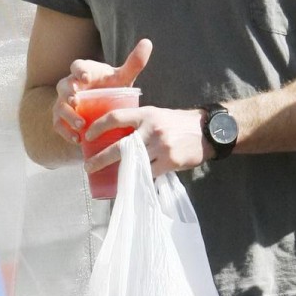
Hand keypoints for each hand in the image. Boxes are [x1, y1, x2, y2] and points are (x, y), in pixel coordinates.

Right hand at [51, 38, 152, 141]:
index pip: (77, 67)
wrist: (101, 106)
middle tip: (76, 101)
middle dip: (68, 93)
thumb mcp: (122, 77)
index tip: (86, 78)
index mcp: (84, 72)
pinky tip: (77, 140)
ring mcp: (64, 102)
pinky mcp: (62, 118)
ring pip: (59, 107)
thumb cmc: (111, 87)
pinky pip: (58, 125)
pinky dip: (65, 132)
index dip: (79, 71)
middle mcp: (71, 85)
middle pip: (63, 86)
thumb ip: (134, 63)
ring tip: (82, 125)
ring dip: (68, 116)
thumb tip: (148, 42)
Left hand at [84, 104, 207, 177]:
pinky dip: (139, 177)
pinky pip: (148, 173)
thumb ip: (139, 123)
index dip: (98, 127)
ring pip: (132, 163)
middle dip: (100, 158)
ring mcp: (161, 146)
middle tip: (88, 166)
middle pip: (119, 146)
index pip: (116, 118)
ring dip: (117, 172)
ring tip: (106, 177)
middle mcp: (152, 129)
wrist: (208, 131)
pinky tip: (131, 181)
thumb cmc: (179, 124)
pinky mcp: (170, 162)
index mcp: (146, 114)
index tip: (87, 136)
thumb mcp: (158, 115)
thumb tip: (115, 136)